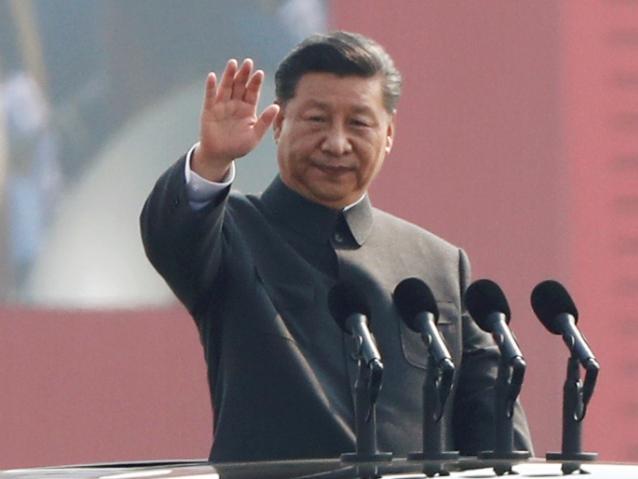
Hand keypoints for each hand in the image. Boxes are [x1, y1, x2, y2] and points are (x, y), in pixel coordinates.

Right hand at [193, 58, 279, 180]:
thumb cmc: (238, 147)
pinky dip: (211, 87)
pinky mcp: (209, 110)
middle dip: (244, 74)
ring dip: (229, 75)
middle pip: (240, 86)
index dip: (255, 83)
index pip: (252, 92)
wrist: (220, 155)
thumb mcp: (254, 136)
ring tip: (233, 63)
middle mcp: (235, 104)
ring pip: (226, 87)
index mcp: (248, 109)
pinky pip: (210, 96)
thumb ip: (265, 121)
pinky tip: (213, 77)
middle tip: (248, 62)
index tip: (259, 73)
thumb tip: (276, 106)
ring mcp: (222, 105)